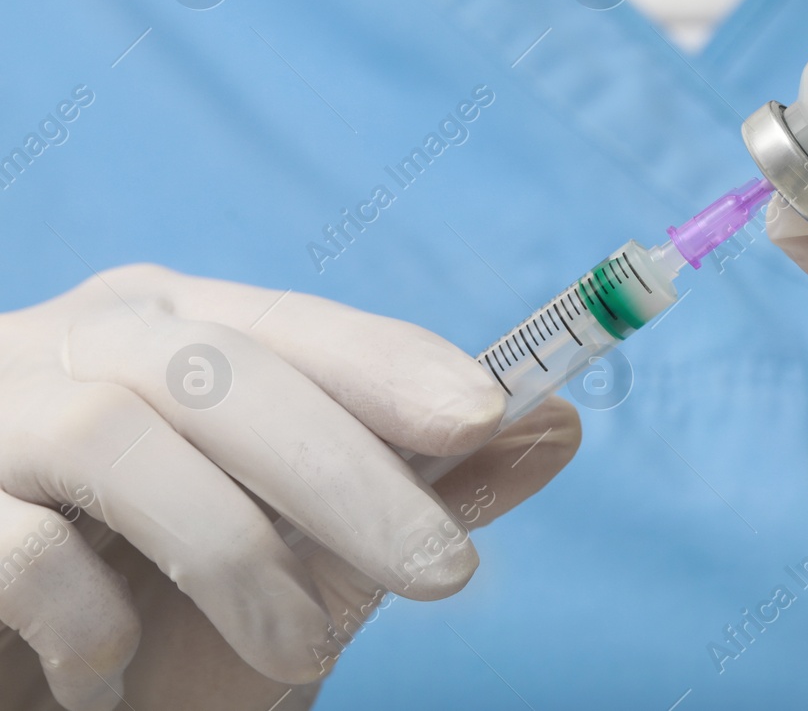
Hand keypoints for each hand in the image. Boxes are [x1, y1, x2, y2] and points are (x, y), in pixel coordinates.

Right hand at [0, 264, 579, 710]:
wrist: (22, 685)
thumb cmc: (160, 608)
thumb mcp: (305, 555)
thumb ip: (415, 489)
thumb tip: (560, 424)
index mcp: (179, 332)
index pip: (295, 326)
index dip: (389, 361)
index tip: (486, 411)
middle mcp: (84, 344)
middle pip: (225, 371)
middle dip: (347, 473)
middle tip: (444, 571)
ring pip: (121, 435)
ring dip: (234, 553)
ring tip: (299, 648)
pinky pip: (14, 542)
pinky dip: (86, 617)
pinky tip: (113, 675)